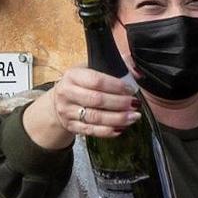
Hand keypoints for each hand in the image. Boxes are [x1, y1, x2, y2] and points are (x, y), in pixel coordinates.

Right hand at [24, 67, 141, 149]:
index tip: (131, 89)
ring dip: (117, 118)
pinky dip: (108, 131)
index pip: (96, 80)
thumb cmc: (82, 83)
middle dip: (120, 103)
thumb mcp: (92, 68)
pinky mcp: (70, 126)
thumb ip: (116, 66)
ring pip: (95, 117)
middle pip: (97, 100)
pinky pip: (91, 130)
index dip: (116, 86)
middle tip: (135, 104)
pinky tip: (121, 128)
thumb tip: (138, 72)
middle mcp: (67, 93)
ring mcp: (67, 111)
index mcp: (73, 75)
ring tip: (133, 117)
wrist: (60, 100)